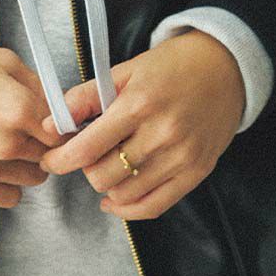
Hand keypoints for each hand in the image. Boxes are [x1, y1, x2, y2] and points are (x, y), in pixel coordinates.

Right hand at [0, 41, 62, 207]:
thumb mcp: (4, 63)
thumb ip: (41, 89)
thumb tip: (66, 113)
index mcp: (17, 108)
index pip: (64, 133)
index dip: (61, 127)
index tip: (53, 124)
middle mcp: (3, 142)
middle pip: (50, 156)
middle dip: (42, 144)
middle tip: (22, 129)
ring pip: (34, 178)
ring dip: (25, 164)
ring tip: (1, 141)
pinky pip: (10, 197)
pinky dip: (5, 182)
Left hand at [36, 30, 245, 219]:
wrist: (225, 69)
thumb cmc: (171, 67)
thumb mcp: (125, 71)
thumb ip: (85, 97)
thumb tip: (51, 124)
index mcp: (139, 104)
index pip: (88, 147)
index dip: (61, 159)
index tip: (51, 160)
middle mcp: (162, 134)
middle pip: (103, 175)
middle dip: (86, 168)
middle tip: (87, 154)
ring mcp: (181, 157)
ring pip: (124, 194)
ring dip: (107, 185)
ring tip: (107, 165)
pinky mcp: (196, 173)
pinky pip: (154, 206)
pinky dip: (128, 209)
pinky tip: (115, 199)